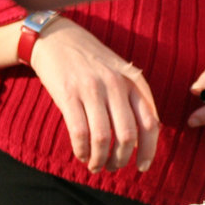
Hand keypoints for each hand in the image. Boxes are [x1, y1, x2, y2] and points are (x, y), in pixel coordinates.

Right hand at [30, 17, 159, 172]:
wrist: (55, 36)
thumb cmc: (92, 61)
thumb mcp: (120, 73)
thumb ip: (135, 100)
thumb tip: (147, 136)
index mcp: (133, 82)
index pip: (149, 123)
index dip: (149, 150)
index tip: (143, 167)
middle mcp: (115, 85)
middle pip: (127, 136)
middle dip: (122, 159)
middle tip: (114, 167)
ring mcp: (91, 89)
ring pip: (103, 138)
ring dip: (100, 159)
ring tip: (97, 166)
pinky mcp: (67, 94)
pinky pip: (79, 132)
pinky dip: (82, 150)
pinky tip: (82, 156)